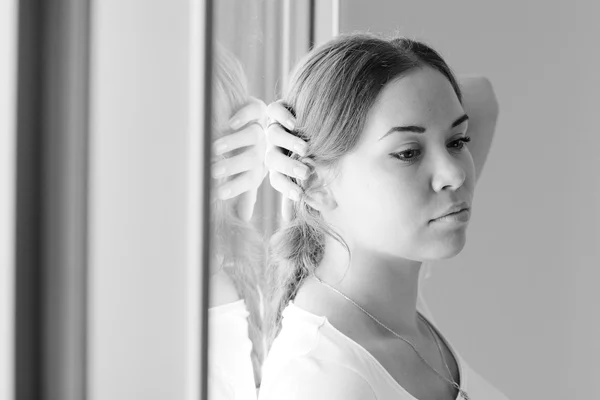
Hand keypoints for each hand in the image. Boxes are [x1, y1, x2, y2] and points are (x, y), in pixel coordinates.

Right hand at [212, 97, 267, 221]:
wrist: (239, 115)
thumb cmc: (236, 152)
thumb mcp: (241, 173)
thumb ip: (243, 194)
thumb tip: (243, 220)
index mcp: (258, 167)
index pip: (250, 179)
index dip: (236, 187)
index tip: (218, 194)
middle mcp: (262, 148)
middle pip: (252, 158)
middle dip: (232, 166)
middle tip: (213, 171)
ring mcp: (261, 126)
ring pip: (253, 135)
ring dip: (234, 143)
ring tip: (215, 148)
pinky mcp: (258, 107)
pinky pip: (255, 110)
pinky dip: (244, 115)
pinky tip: (231, 122)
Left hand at [264, 100, 309, 221]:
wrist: (321, 117)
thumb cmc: (320, 153)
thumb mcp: (317, 173)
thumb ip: (313, 191)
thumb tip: (311, 215)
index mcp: (280, 166)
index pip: (277, 179)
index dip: (286, 188)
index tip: (300, 195)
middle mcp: (275, 148)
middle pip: (273, 159)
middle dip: (289, 167)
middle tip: (306, 172)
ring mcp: (276, 128)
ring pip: (273, 135)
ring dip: (288, 143)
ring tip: (305, 148)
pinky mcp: (279, 108)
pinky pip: (274, 110)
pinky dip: (283, 116)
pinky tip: (295, 123)